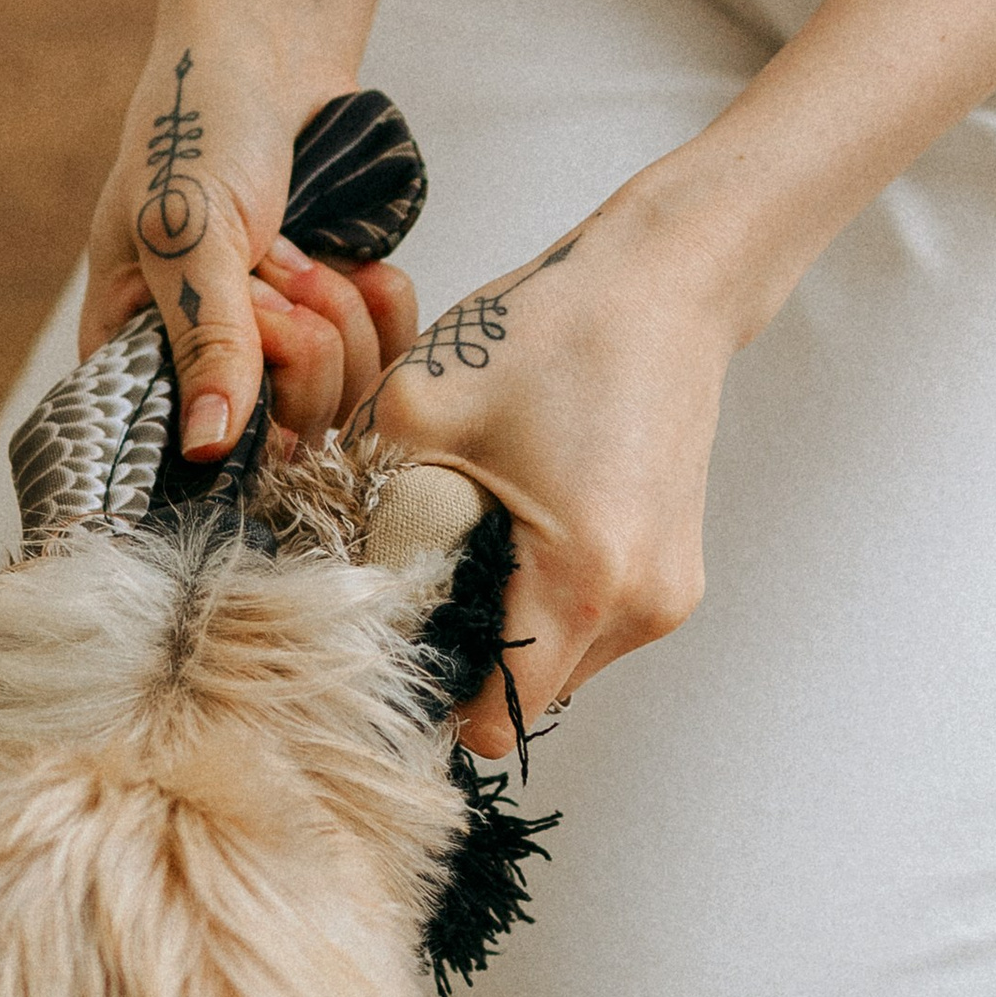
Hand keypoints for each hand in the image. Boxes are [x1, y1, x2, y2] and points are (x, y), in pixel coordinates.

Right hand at [82, 35, 416, 452]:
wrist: (269, 59)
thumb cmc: (197, 128)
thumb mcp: (186, 230)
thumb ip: (205, 337)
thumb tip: (207, 447)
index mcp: (136, 362)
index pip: (196, 449)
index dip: (245, 399)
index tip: (252, 319)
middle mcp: (207, 376)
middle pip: (287, 433)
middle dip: (302, 335)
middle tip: (273, 259)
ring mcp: (280, 360)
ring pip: (346, 401)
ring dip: (343, 311)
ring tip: (304, 247)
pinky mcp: (343, 333)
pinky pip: (390, 361)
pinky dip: (385, 303)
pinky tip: (355, 257)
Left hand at [360, 193, 739, 759]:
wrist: (664, 281)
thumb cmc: (549, 332)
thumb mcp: (418, 412)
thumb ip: (363, 509)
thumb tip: (321, 582)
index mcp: (581, 578)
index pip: (492, 716)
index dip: (430, 693)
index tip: (389, 643)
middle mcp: (640, 606)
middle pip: (523, 694)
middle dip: (464, 652)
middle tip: (421, 573)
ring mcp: (667, 595)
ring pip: (556, 664)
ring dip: (505, 624)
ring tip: (473, 537)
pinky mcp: (674, 575)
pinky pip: (587, 626)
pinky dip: (542, 598)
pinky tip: (517, 525)